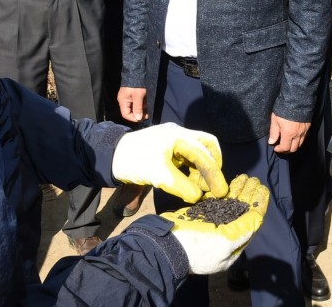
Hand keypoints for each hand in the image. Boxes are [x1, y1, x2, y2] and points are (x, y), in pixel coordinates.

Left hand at [111, 123, 228, 202]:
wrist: (110, 156)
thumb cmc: (133, 161)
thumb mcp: (158, 175)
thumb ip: (181, 186)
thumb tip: (199, 197)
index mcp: (178, 136)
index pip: (204, 154)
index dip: (214, 174)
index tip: (221, 193)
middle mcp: (178, 134)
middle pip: (207, 145)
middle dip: (213, 166)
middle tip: (213, 187)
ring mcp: (173, 140)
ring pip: (198, 151)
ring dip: (203, 169)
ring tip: (200, 189)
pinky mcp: (167, 148)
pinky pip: (188, 156)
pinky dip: (193, 169)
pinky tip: (190, 183)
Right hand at [117, 86, 147, 122]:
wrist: (137, 71)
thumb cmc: (137, 84)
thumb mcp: (138, 96)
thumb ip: (138, 108)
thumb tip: (138, 118)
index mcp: (122, 101)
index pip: (126, 114)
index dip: (134, 118)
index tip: (142, 117)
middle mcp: (124, 100)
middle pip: (130, 111)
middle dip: (139, 113)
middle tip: (148, 113)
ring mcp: (128, 97)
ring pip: (134, 107)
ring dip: (141, 109)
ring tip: (148, 108)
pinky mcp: (132, 94)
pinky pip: (136, 102)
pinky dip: (141, 104)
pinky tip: (146, 103)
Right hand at [160, 174, 269, 273]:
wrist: (164, 244)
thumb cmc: (196, 246)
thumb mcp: (225, 242)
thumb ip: (244, 228)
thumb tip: (258, 216)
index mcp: (232, 247)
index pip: (251, 223)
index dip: (259, 204)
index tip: (263, 188)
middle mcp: (224, 237)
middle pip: (242, 212)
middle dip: (249, 195)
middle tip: (254, 178)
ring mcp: (211, 225)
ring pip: (230, 205)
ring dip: (238, 190)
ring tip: (245, 176)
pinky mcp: (199, 216)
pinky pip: (216, 202)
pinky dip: (223, 192)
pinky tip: (229, 182)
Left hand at [268, 113, 308, 153]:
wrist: (297, 100)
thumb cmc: (283, 109)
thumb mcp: (275, 119)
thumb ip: (274, 132)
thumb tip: (271, 142)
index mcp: (288, 134)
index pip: (285, 148)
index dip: (279, 150)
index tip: (275, 148)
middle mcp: (297, 135)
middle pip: (294, 149)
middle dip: (286, 150)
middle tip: (281, 147)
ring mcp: (304, 132)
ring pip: (300, 145)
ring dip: (293, 146)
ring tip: (288, 143)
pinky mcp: (308, 128)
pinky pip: (304, 139)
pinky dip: (299, 141)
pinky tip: (294, 137)